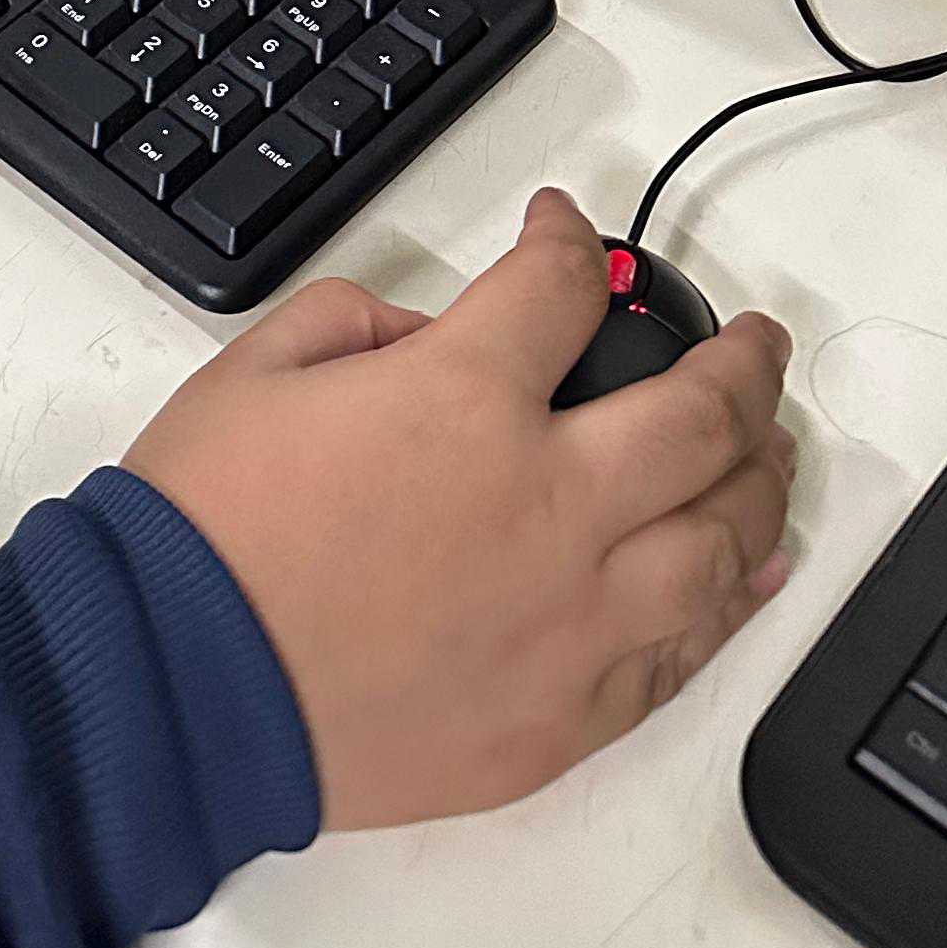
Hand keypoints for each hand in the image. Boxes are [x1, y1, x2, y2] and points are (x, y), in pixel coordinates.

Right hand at [120, 189, 793, 829]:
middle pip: (700, 417)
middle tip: (752, 342)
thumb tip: (429, 336)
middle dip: (738, 361)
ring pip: (723, 540)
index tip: (562, 232)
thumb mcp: (258, 368)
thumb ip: (359, 322)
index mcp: (465, 401)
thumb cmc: (205, 535)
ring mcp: (571, 621)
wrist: (178, 689)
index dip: (569, 240)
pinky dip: (730, 601)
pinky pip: (683, 652)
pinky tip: (751, 571)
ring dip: (759, 481)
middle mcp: (548, 506)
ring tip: (768, 451)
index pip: (563, 286)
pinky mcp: (565, 715)